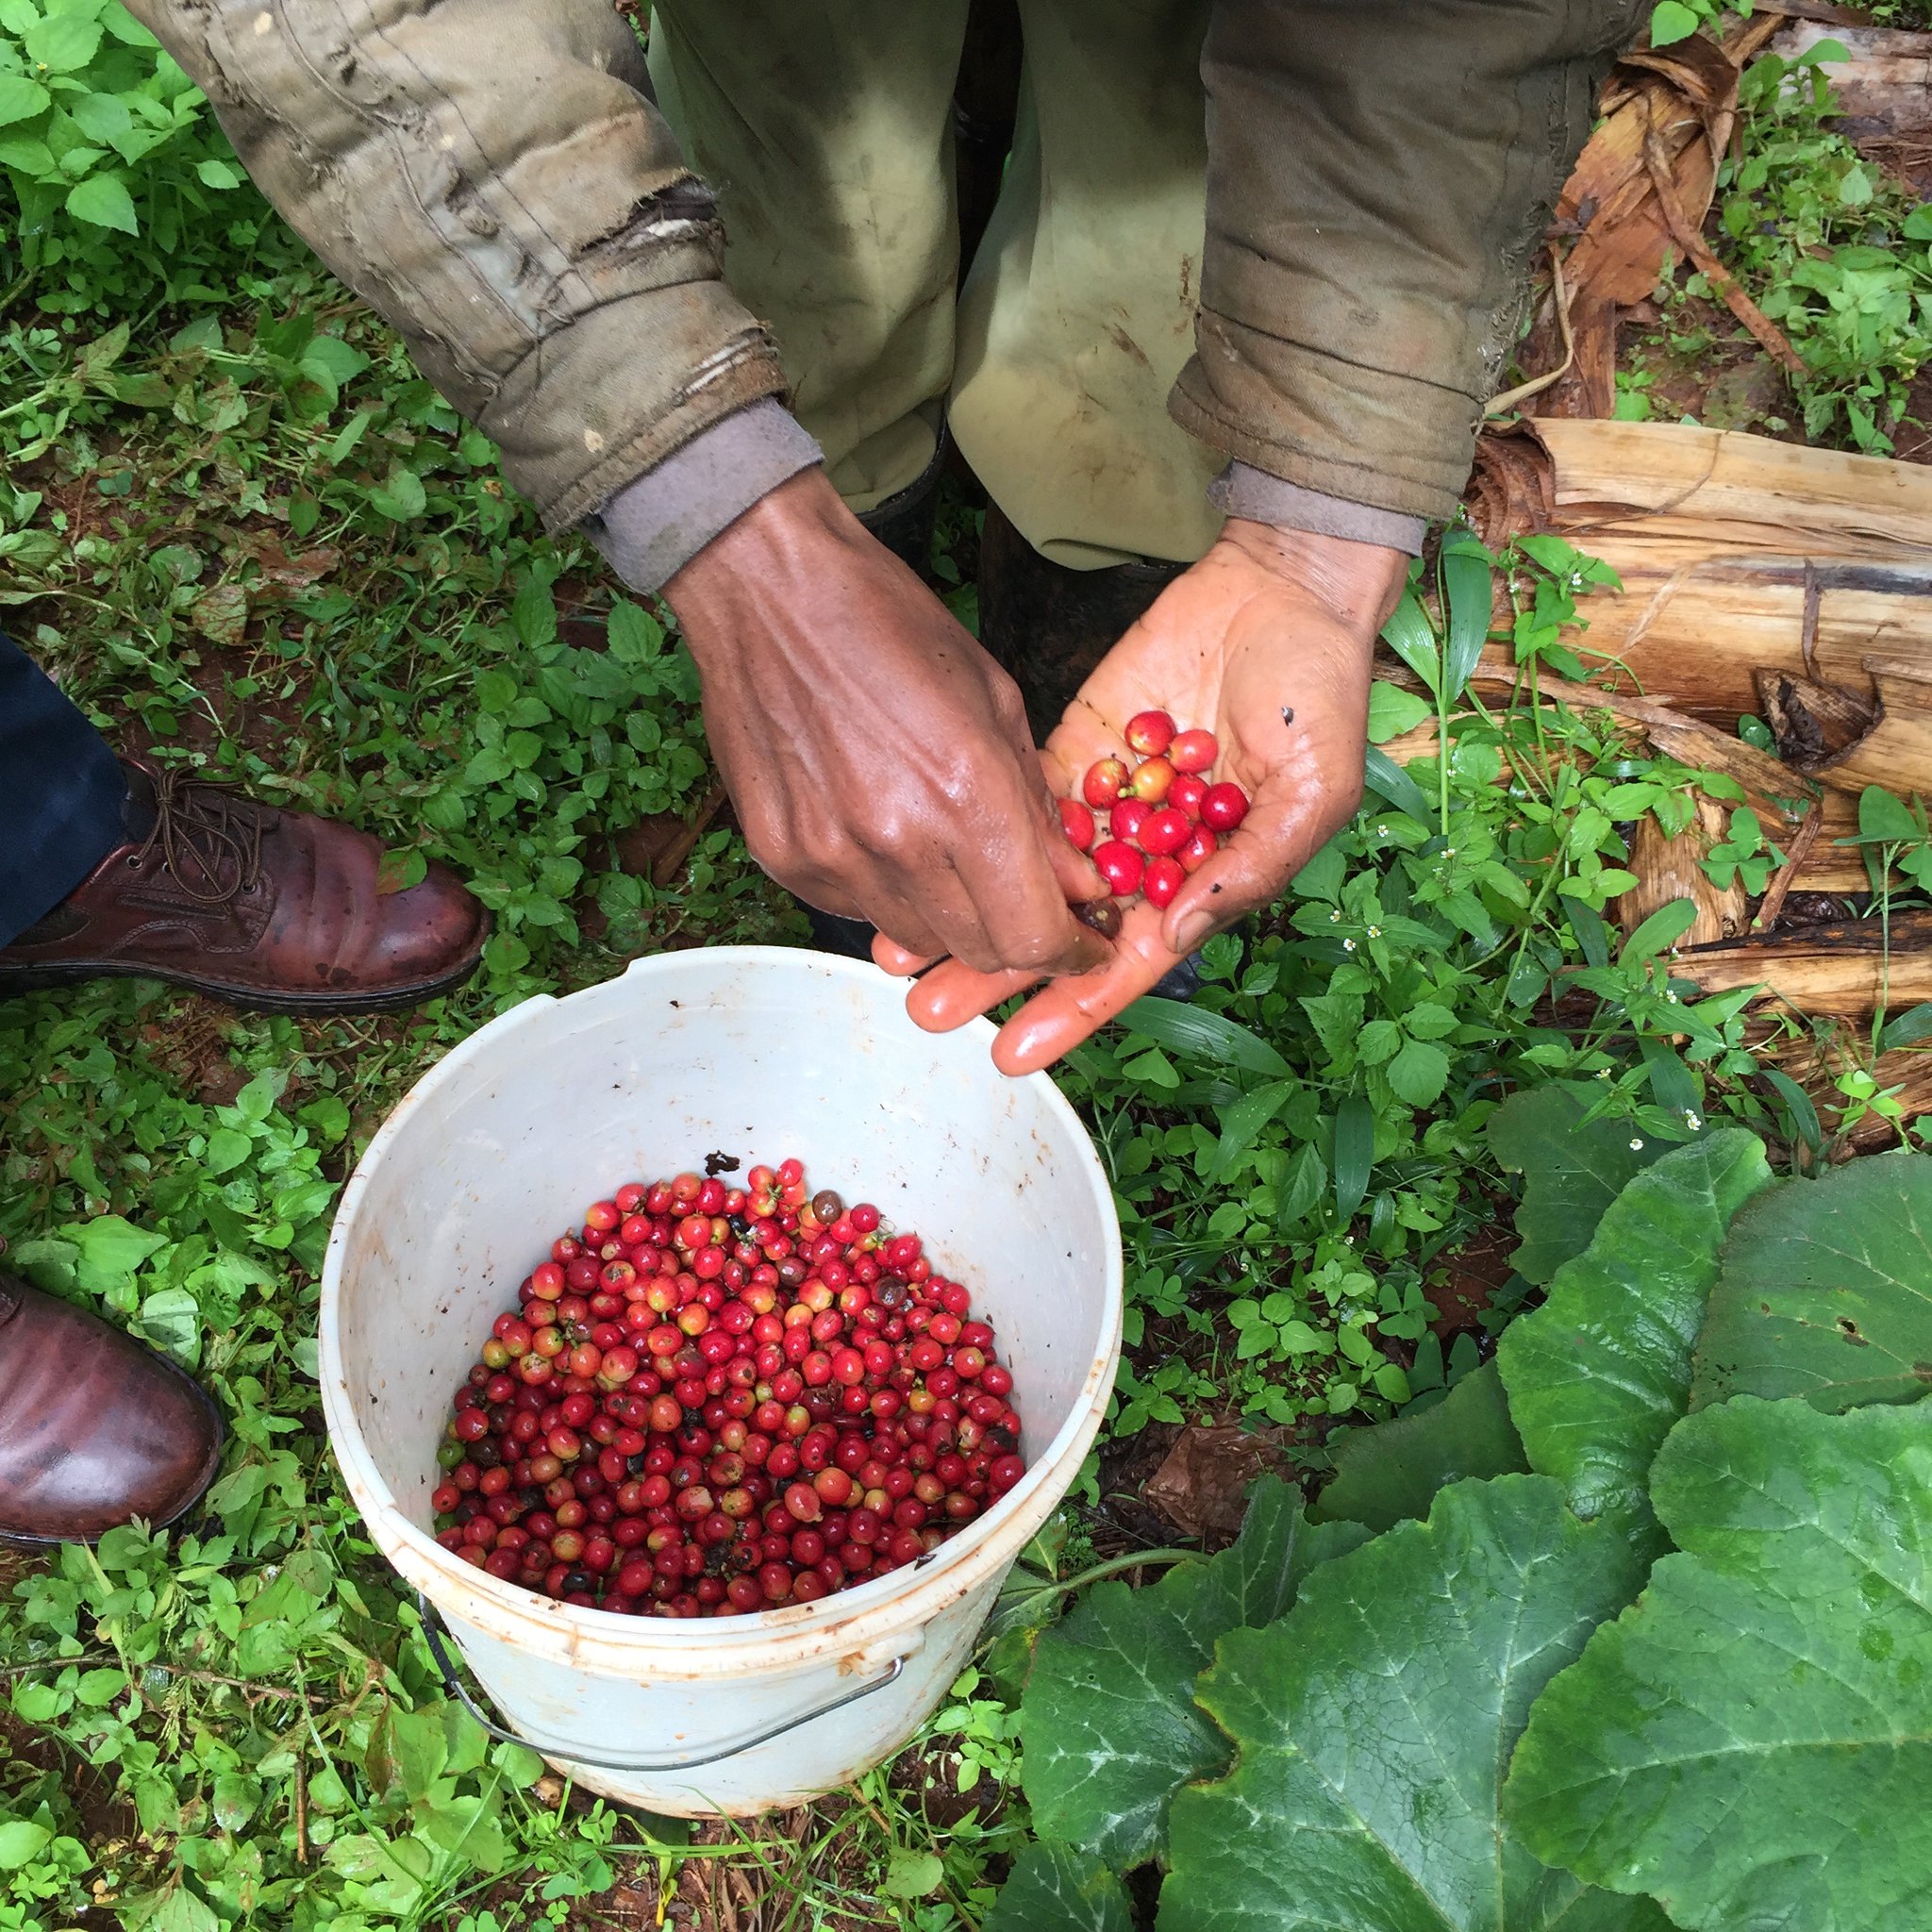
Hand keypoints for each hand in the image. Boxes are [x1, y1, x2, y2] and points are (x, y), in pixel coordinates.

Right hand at [665, 469, 1107, 974]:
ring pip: (913, 938)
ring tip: (941, 848)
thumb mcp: (997, 701)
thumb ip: (1037, 809)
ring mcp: (832, 855)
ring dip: (945, 913)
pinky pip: (853, 909)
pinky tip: (879, 830)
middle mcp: (898, 839)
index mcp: (967, 792)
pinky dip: (882, 889)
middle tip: (1022, 901)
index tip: (1080, 945)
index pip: (1031, 934)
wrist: (769, 589)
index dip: (1068, 953)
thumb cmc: (892, 626)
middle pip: (976, 950)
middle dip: (1012, 938)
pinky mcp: (782, 856)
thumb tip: (1077, 887)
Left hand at [876, 519, 1408, 1073]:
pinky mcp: (1074, 748)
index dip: (1071, 1009)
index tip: (1013, 1053)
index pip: (1124, 963)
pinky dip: (975, 832)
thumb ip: (1246, 871)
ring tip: (904, 954)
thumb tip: (1172, 939)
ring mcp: (1105, 803)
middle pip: (1058, 928)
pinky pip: (1022, 799)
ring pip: (1024, 874)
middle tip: (930, 1008)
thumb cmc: (1321, 698)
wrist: (1286, 592)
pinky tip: (926, 863)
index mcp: (1200, 884)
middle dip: (995, 972)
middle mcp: (1145, 855)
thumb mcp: (1312, 794)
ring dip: (967, 911)